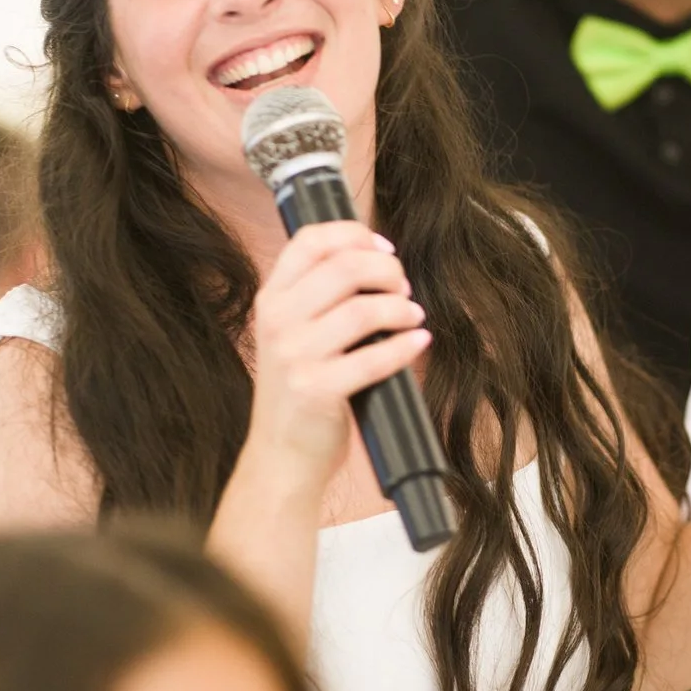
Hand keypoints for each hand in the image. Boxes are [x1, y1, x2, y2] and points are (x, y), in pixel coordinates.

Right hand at [242, 221, 428, 498]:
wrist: (281, 456)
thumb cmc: (299, 391)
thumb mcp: (293, 334)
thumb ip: (319, 297)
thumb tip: (378, 261)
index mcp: (271, 298)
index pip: (309, 239)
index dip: (355, 234)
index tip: (385, 248)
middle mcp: (277, 321)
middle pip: (344, 267)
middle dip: (388, 271)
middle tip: (404, 288)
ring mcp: (293, 355)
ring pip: (363, 309)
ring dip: (400, 308)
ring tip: (413, 316)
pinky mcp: (315, 389)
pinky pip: (374, 357)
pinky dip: (405, 345)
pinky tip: (419, 340)